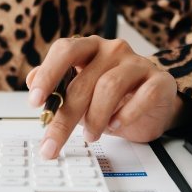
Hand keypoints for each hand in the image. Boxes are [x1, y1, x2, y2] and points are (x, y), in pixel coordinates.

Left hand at [26, 36, 182, 157]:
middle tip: (52, 143)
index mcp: (89, 48)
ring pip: (109, 87)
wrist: (153, 105)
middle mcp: (112, 50)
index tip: (35, 101)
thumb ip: (58, 87)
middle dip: (64, 118)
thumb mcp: (81, 94)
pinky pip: (142, 96)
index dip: (48, 74)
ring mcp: (137, 63)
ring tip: (90, 134)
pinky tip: (116, 126)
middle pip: (82, 82)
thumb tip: (32, 80)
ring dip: (95, 118)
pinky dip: (125, 116)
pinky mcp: (160, 80)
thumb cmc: (113, 97)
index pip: (65, 50)